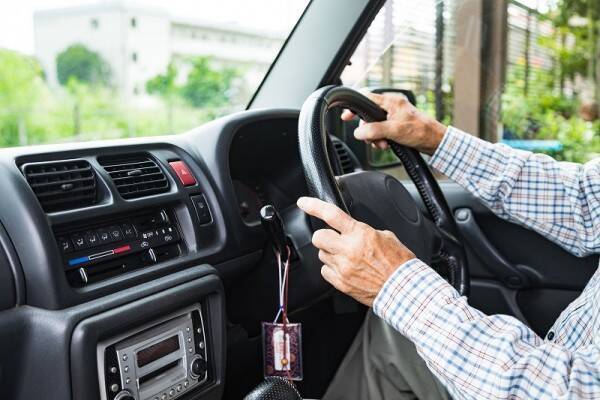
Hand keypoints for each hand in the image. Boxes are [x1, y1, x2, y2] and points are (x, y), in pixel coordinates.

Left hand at [297, 196, 415, 305]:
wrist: (403, 288)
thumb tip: (355, 230)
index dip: (313, 206)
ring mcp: (343, 267)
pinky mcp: (341, 283)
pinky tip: (345, 269)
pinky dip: (332, 269)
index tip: (303, 203)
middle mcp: (348, 250)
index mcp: (360, 234)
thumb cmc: (399, 263)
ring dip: (330, 253)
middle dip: (324, 236)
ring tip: (347, 257)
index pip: (331, 214)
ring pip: (321, 255)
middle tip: (334, 239)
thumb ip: (364, 231)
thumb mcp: (386, 236)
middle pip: (318, 237)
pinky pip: (325, 271)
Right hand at [341, 92, 446, 154]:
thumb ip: (374, 130)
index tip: (346, 117)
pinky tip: (387, 145)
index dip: (355, 108)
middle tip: (373, 139)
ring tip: (383, 144)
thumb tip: (358, 132)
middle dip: (368, 130)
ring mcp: (394, 116)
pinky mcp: (396, 125)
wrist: (435, 141)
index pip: (366, 98)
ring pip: (374, 125)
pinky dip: (381, 139)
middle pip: (368, 116)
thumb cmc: (421, 131)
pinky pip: (382, 131)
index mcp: (391, 101)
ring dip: (375, 137)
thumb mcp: (394, 130)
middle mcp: (391, 106)